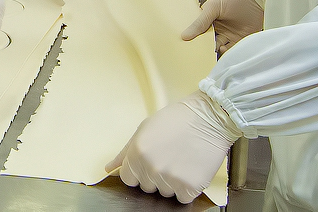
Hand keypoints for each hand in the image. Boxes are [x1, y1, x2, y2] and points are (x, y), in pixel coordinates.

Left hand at [106, 91, 239, 203]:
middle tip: (168, 156)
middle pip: (146, 187)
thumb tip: (108, 168)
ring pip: (164, 193)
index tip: (148, 162)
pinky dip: (187, 188)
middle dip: (154, 175)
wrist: (209, 118)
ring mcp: (170, 179)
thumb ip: (124, 152)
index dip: (138, 171)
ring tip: (180, 160)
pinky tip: (190, 169)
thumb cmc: (177, 120)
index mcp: (137, 153)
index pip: (128, 178)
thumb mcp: (145, 129)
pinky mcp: (189, 187)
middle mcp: (151, 168)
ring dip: (171, 182)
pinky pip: (182, 198)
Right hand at [181, 0, 263, 54]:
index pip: (198, 32)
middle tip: (198, 55)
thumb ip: (200, 22)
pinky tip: (223, 49)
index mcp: (209, 18)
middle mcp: (218, 28)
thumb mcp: (213, 6)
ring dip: (214, 52)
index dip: (193, 39)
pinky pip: (232, 50)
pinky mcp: (241, 40)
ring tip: (211, 52)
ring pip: (219, 47)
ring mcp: (230, 34)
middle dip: (203, 48)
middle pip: (207, 42)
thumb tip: (185, 35)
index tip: (187, 47)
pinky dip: (227, 53)